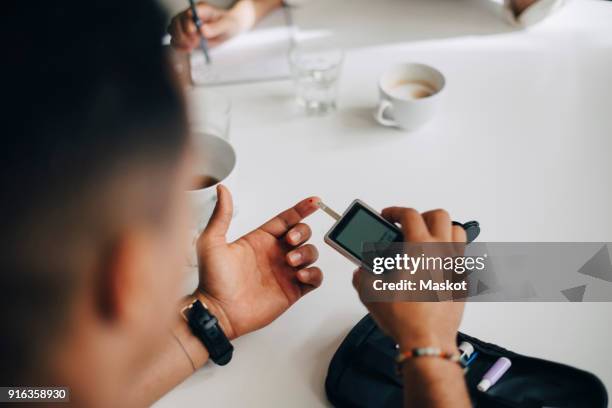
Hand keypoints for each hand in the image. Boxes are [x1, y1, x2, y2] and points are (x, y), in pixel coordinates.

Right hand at [168, 2, 246, 50]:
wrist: (228, 29)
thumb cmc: (228, 23)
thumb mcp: (227, 25)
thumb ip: (216, 27)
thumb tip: (203, 30)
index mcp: (200, 9)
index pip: (190, 12)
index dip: (188, 21)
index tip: (192, 30)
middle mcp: (189, 15)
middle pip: (177, 21)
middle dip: (182, 34)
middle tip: (193, 43)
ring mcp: (185, 25)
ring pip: (172, 30)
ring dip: (179, 40)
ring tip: (190, 48)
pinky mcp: (184, 35)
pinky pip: (175, 40)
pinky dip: (178, 46)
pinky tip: (187, 50)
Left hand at [194, 185, 322, 339]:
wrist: (218, 312)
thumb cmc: (212, 281)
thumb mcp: (212, 242)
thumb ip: (222, 215)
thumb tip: (223, 190)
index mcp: (260, 240)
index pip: (287, 219)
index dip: (302, 209)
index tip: (314, 202)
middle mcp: (274, 254)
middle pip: (302, 234)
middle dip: (302, 232)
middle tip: (290, 241)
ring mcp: (284, 272)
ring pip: (310, 254)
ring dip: (306, 253)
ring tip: (291, 262)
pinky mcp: (291, 291)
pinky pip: (314, 278)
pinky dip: (313, 274)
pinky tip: (300, 275)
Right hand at [353, 208, 466, 351]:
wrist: (427, 341)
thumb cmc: (405, 318)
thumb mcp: (370, 292)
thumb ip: (363, 275)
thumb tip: (362, 272)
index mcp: (420, 247)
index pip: (409, 215)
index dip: (395, 210)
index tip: (388, 215)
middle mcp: (442, 252)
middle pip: (439, 216)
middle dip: (422, 216)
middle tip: (408, 226)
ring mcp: (457, 265)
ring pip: (457, 231)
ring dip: (442, 229)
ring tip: (427, 238)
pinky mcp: (463, 281)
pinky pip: (462, 256)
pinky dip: (450, 252)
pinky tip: (435, 264)